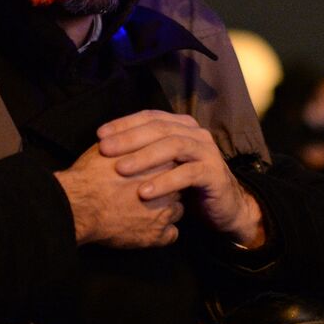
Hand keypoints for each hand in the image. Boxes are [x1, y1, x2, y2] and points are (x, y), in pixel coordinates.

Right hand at [54, 144, 182, 247]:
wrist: (80, 203)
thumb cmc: (92, 174)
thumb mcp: (112, 146)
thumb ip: (131, 143)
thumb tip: (131, 139)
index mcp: (162, 161)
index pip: (177, 164)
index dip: (163, 169)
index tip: (153, 173)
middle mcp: (170, 185)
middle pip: (180, 186)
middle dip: (167, 188)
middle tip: (148, 191)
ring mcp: (166, 211)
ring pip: (177, 210)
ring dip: (165, 211)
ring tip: (145, 210)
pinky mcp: (157, 234)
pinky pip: (171, 235)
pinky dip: (162, 233)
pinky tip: (147, 229)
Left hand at [97, 110, 266, 247]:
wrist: (224, 206)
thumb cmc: (186, 185)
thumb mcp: (164, 165)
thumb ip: (146, 152)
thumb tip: (107, 147)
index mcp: (181, 126)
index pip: (150, 117)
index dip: (124, 123)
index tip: (99, 135)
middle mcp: (195, 133)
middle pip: (159, 128)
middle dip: (129, 138)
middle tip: (105, 149)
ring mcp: (206, 151)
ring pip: (173, 146)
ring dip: (144, 157)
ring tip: (121, 169)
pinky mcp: (213, 173)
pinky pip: (187, 174)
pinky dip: (164, 181)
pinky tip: (144, 193)